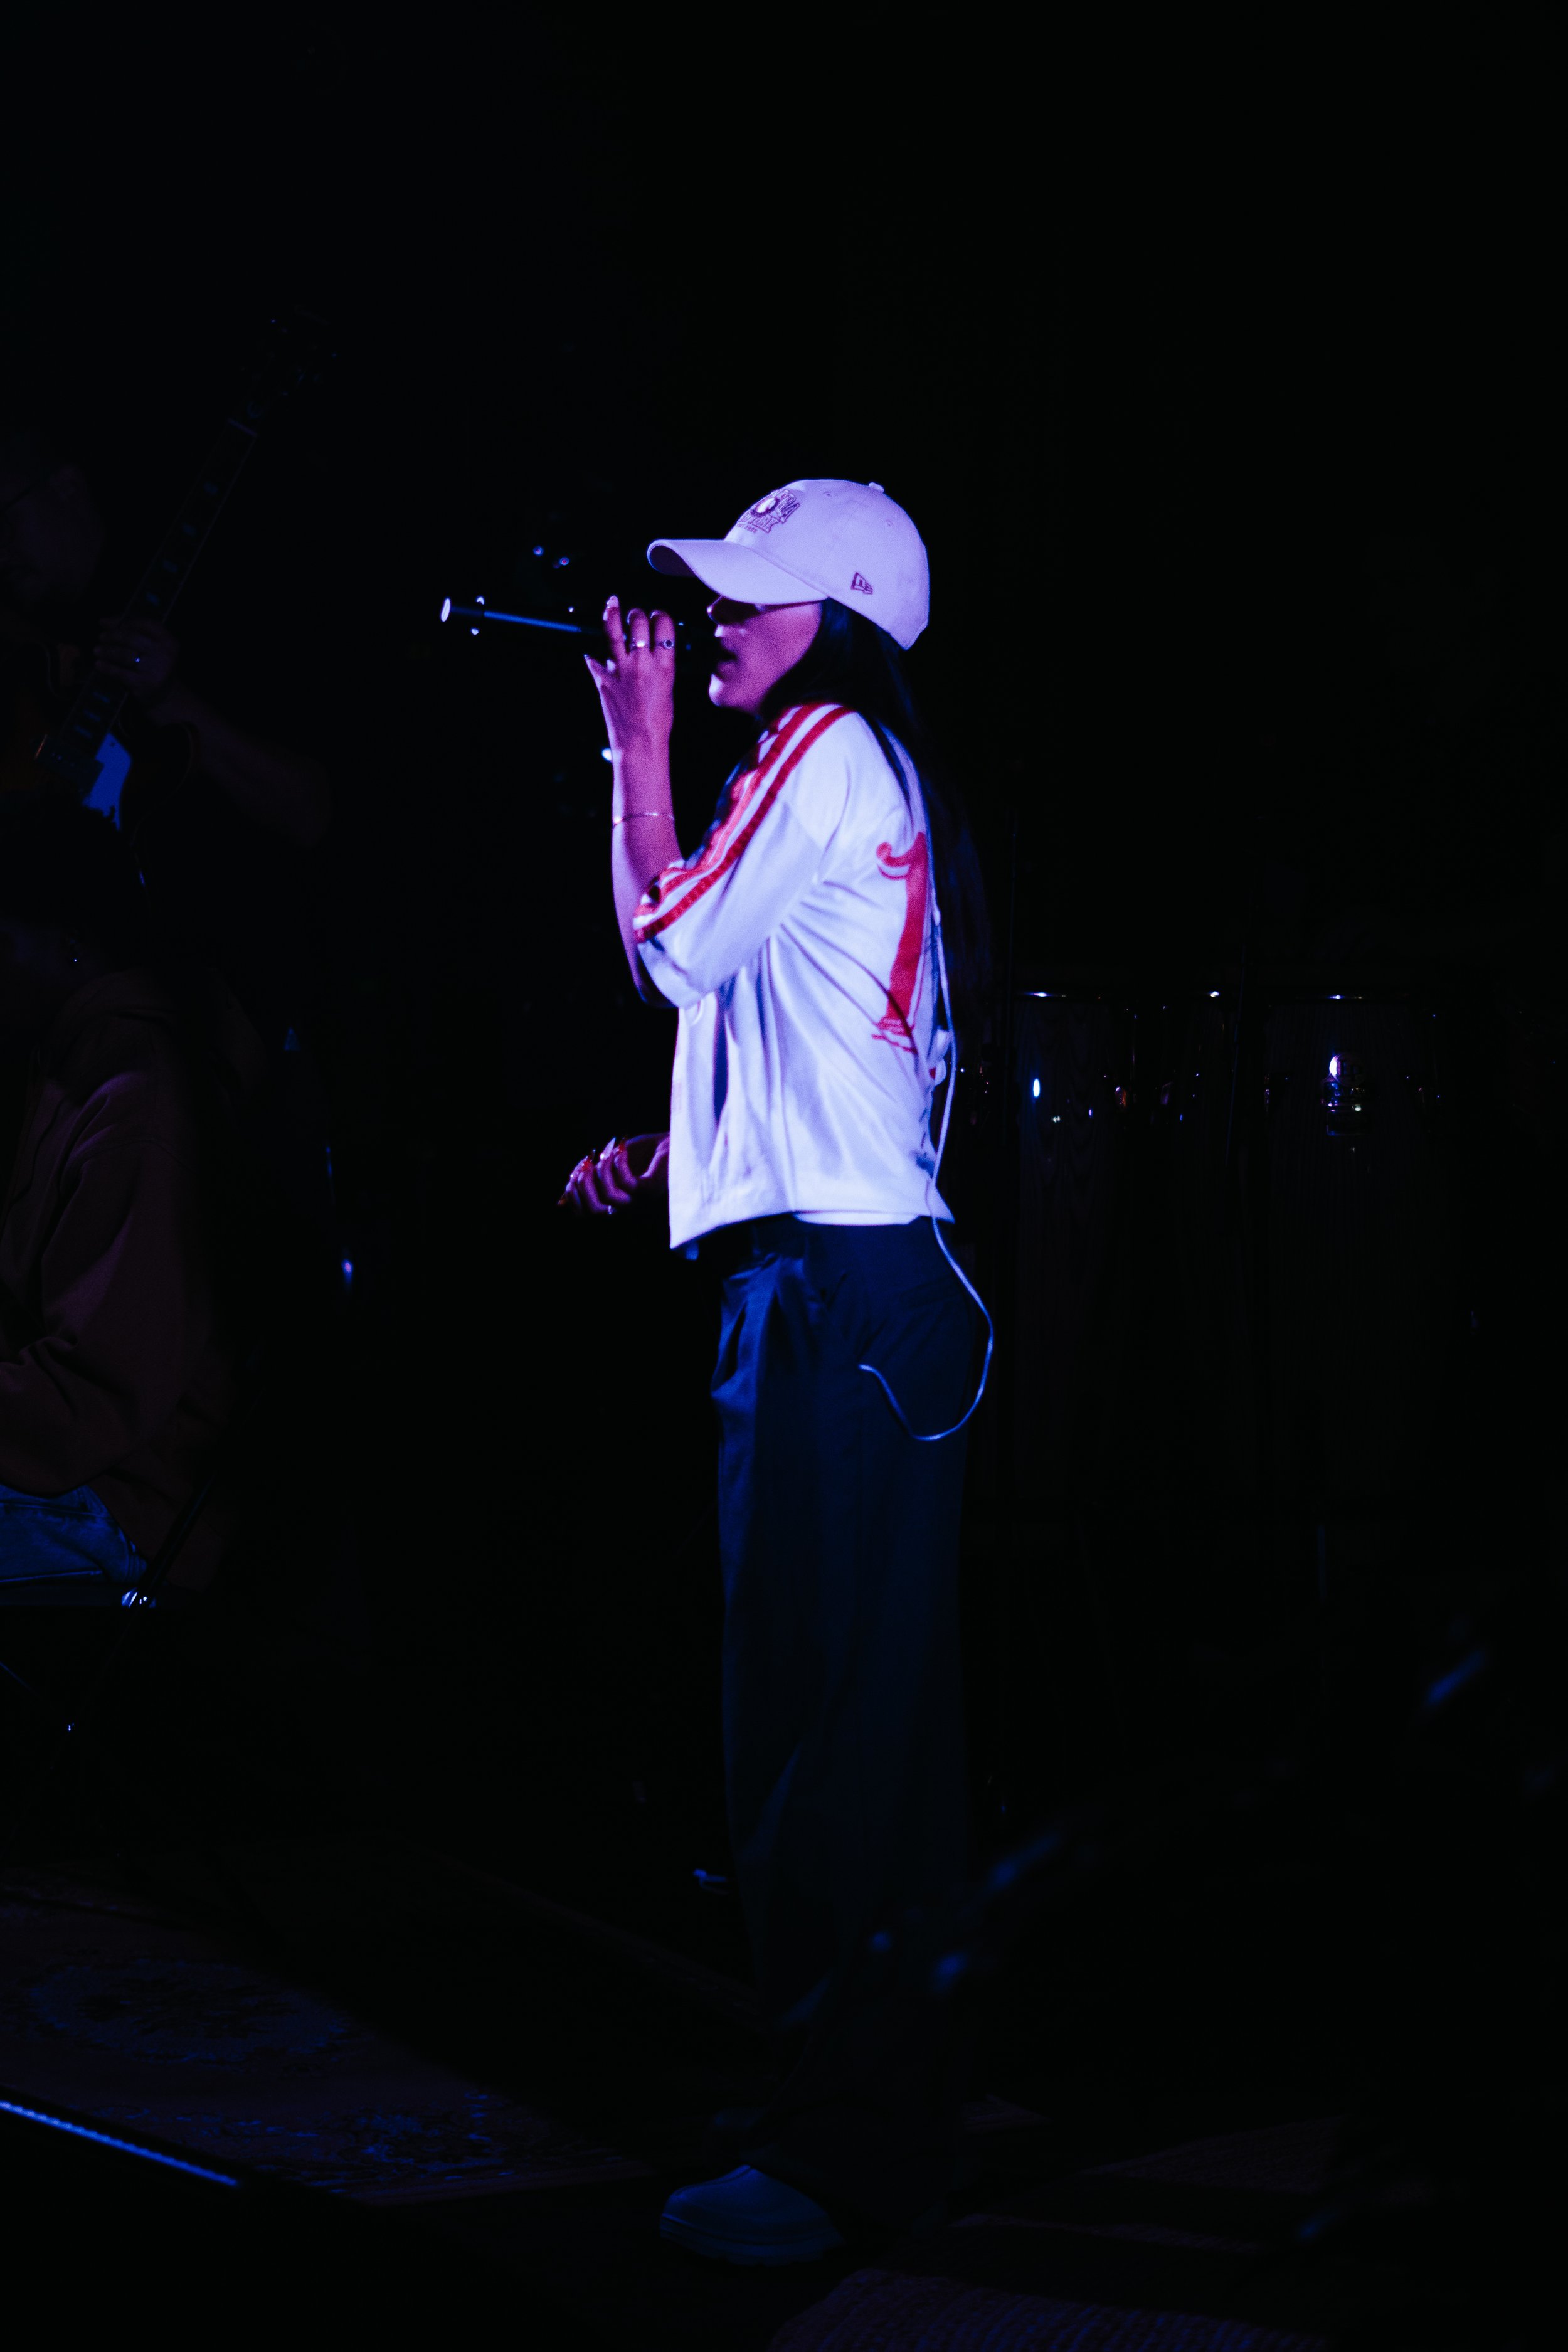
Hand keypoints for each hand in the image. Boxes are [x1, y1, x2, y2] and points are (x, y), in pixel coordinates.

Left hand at [94, 615, 180, 710]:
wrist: (164, 696)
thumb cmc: (153, 666)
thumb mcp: (151, 648)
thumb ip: (132, 631)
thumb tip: (104, 621)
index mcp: (168, 641)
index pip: (145, 624)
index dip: (125, 622)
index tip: (110, 624)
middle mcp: (165, 654)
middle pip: (132, 638)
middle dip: (113, 636)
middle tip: (101, 637)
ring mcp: (155, 670)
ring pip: (124, 655)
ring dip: (107, 651)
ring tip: (97, 650)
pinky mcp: (144, 684)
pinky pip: (121, 673)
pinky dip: (107, 668)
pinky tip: (99, 664)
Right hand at [557, 1131, 669, 1215]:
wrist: (674, 1141)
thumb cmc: (645, 1154)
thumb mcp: (609, 1167)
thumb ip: (588, 1182)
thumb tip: (561, 1201)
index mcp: (616, 1205)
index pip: (585, 1215)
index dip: (573, 1195)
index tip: (575, 1172)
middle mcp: (628, 1208)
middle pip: (593, 1211)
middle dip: (582, 1185)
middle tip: (587, 1162)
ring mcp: (641, 1200)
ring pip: (607, 1197)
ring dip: (600, 1170)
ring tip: (606, 1151)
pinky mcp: (652, 1188)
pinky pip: (626, 1183)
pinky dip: (618, 1162)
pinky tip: (621, 1147)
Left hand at [584, 595, 675, 756]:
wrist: (639, 743)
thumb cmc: (657, 720)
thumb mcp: (668, 685)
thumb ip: (661, 662)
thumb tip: (655, 646)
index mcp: (664, 665)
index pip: (664, 624)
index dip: (660, 616)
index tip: (657, 617)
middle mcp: (642, 663)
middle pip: (638, 621)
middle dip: (637, 614)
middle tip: (635, 616)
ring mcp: (619, 669)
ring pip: (613, 629)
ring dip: (613, 613)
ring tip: (612, 604)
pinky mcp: (602, 677)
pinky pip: (594, 655)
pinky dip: (593, 650)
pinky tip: (592, 643)